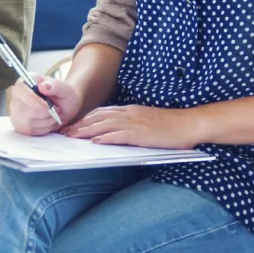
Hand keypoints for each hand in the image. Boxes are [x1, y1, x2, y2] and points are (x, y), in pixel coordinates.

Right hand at [7, 77, 82, 135]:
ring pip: (27, 122)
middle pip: (22, 108)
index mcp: (26, 82)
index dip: (31, 99)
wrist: (65, 108)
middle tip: (56, 110)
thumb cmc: (63, 95)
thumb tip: (43, 86)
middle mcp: (17, 96)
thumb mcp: (65, 88)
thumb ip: (55, 86)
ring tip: (54, 116)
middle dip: (43, 113)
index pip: (19, 89)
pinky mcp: (19, 125)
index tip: (47, 106)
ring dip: (45, 122)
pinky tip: (49, 123)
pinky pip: (28, 130)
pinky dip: (42, 129)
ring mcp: (16, 111)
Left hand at [61, 104, 204, 148]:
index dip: (84, 119)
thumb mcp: (147, 122)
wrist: (190, 124)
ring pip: (104, 125)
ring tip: (71, 137)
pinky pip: (119, 135)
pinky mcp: (141, 133)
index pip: (102, 112)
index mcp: (130, 110)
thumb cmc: (171, 126)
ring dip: (85, 131)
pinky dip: (105, 138)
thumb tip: (114, 133)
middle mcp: (129, 113)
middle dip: (79, 125)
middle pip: (98, 117)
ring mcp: (135, 123)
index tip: (71, 125)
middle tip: (63, 132)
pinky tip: (94, 142)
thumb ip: (131, 125)